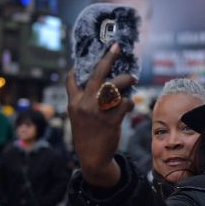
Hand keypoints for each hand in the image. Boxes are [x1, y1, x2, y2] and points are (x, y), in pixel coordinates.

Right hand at [66, 43, 136, 187]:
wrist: (93, 158)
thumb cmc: (88, 135)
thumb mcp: (78, 118)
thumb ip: (82, 102)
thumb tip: (97, 85)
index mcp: (74, 103)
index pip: (72, 79)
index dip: (77, 68)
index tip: (85, 59)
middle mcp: (85, 104)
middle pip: (97, 75)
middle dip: (108, 58)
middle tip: (117, 47)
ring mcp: (98, 112)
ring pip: (115, 87)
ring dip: (126, 79)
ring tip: (133, 78)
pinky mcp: (112, 120)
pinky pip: (125, 103)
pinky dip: (129, 102)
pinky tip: (129, 105)